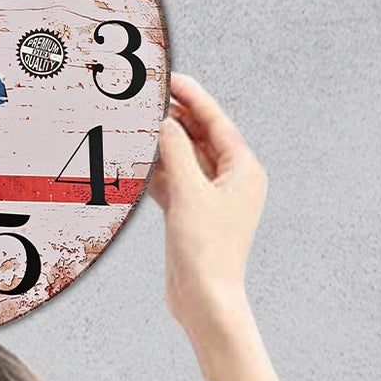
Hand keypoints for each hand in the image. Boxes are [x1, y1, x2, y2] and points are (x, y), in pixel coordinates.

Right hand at [148, 72, 266, 339]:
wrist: (204, 300)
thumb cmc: (207, 251)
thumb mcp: (189, 193)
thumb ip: (176, 152)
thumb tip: (166, 122)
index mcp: (243, 171)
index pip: (217, 123)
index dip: (194, 99)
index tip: (172, 79)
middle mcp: (231, 182)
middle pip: (201, 138)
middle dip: (176, 118)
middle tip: (149, 98)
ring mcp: (210, 199)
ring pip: (185, 160)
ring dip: (163, 145)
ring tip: (138, 124)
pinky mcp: (192, 216)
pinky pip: (174, 183)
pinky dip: (157, 172)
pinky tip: (137, 160)